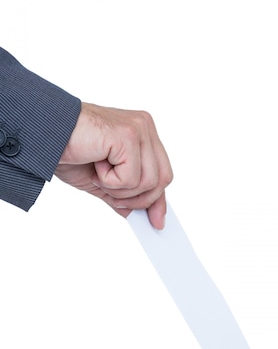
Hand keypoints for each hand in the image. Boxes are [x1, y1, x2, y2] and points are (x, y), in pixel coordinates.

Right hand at [55, 102, 172, 228]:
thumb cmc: (69, 150)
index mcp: (142, 133)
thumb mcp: (103, 181)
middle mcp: (144, 126)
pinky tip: (96, 164)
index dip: (158, 199)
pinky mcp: (127, 135)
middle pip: (162, 179)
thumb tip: (137, 214)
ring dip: (119, 189)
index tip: (156, 221)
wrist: (43, 136)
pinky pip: (131, 178)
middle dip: (138, 199)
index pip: (162, 172)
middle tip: (112, 195)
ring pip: (148, 182)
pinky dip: (110, 181)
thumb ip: (124, 194)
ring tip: (99, 173)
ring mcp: (138, 129)